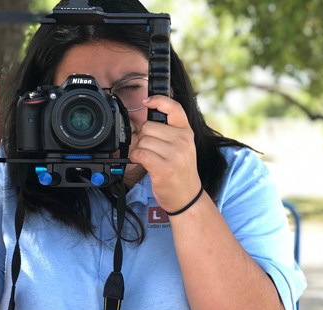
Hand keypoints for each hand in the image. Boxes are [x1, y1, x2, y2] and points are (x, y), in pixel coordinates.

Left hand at [129, 96, 201, 212]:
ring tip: (150, 159)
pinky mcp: (163, 167)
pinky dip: (136, 158)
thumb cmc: (180, 171)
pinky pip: (140, 153)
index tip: (147, 101)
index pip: (174, 108)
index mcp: (187, 132)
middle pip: (148, 126)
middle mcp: (183, 140)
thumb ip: (170, 130)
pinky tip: (144, 163)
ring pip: (142, 140)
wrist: (187, 196)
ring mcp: (174, 154)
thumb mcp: (182, 146)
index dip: (158, 100)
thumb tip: (148, 113)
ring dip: (140, 149)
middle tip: (152, 150)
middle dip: (144, 137)